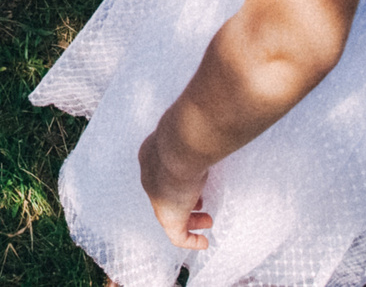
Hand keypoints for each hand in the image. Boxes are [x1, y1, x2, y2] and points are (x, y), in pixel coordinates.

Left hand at [137, 125, 216, 249]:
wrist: (179, 146)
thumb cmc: (189, 132)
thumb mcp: (190, 130)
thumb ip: (198, 131)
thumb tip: (215, 123)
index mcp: (152, 154)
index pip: (163, 173)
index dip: (180, 180)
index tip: (197, 184)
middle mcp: (150, 176)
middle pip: (166, 194)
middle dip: (186, 201)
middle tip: (203, 206)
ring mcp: (157, 198)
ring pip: (171, 214)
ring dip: (189, 219)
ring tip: (207, 221)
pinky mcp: (168, 217)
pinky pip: (177, 236)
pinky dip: (190, 241)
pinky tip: (204, 243)